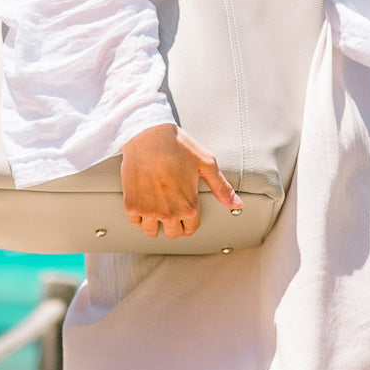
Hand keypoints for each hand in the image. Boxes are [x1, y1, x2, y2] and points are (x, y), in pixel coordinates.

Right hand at [119, 123, 241, 239]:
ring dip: (155, 224)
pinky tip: (144, 203)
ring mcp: (149, 210)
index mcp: (189, 205)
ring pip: (152, 232)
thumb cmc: (178, 146)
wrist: (147, 135)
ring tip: (156, 209)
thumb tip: (237, 204)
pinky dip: (138, 216)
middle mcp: (169, 213)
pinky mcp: (131, 205)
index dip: (189, 221)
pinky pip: (135, 222)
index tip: (185, 213)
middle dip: (173, 225)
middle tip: (171, 210)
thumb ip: (221, 187)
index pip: (191, 229)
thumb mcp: (206, 163)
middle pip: (172, 234)